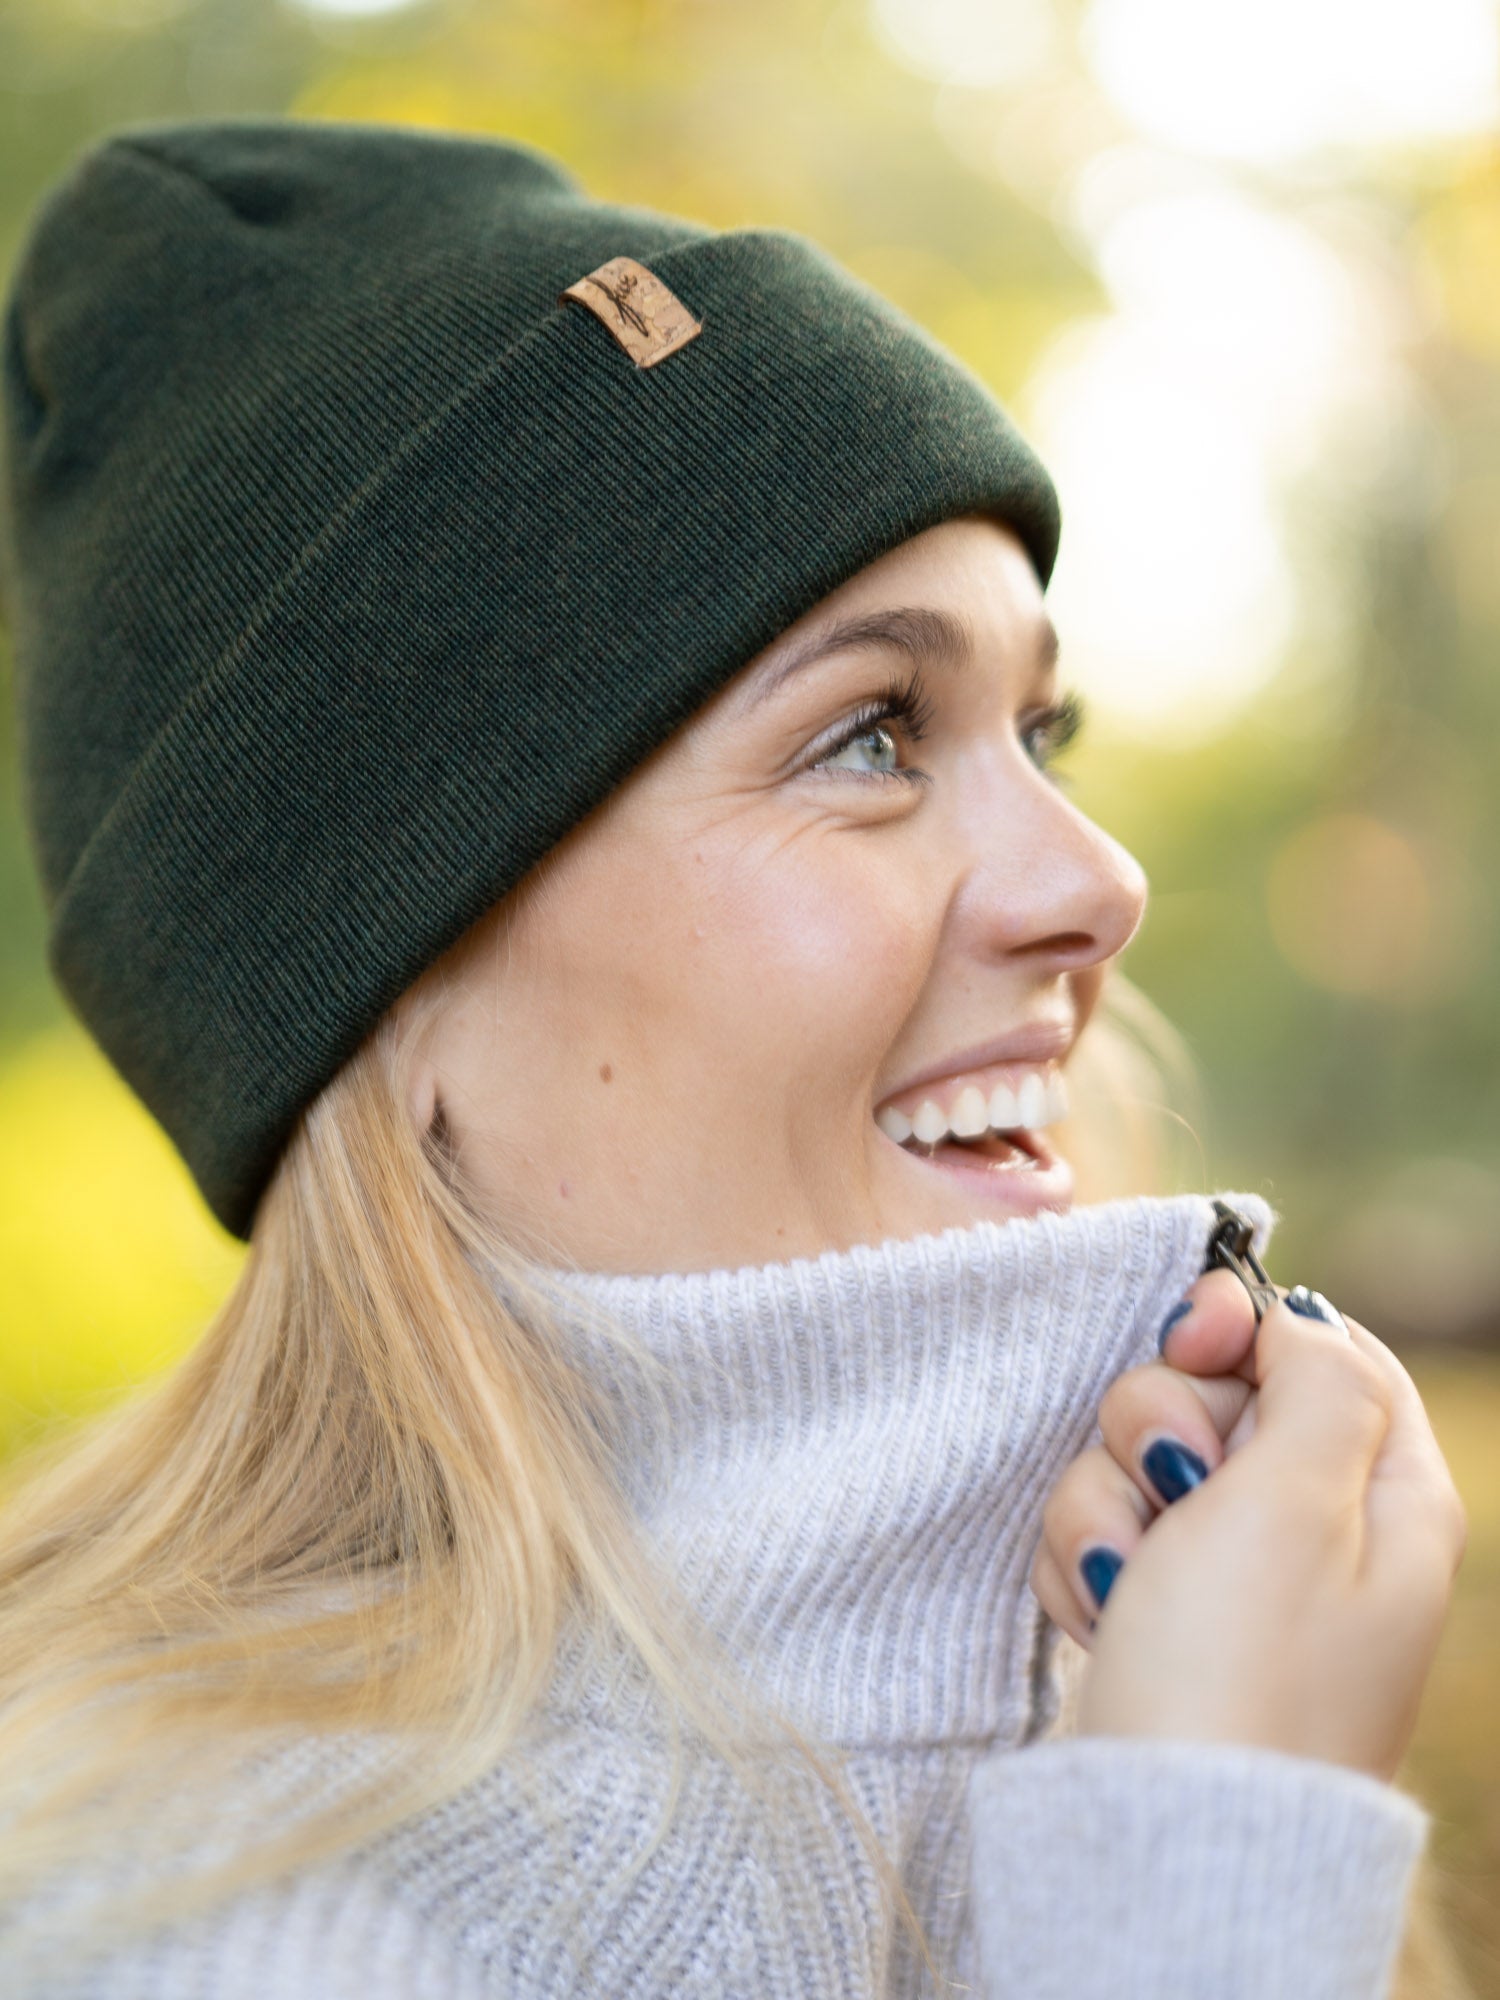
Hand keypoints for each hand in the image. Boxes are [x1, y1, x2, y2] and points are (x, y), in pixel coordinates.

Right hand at [1031, 1271, 1467, 1781]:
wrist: (1166, 1839)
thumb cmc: (1239, 1667)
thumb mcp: (1299, 1500)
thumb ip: (1315, 1380)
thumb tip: (1293, 1322)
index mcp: (1385, 1493)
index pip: (1321, 1345)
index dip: (1244, 1326)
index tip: (1190, 1341)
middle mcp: (1317, 1528)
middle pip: (1215, 1394)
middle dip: (1160, 1425)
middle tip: (1170, 1484)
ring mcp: (1234, 1575)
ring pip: (1137, 1457)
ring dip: (1108, 1504)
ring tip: (1127, 1581)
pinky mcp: (1161, 1612)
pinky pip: (1102, 1529)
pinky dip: (1087, 1562)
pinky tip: (1103, 1615)